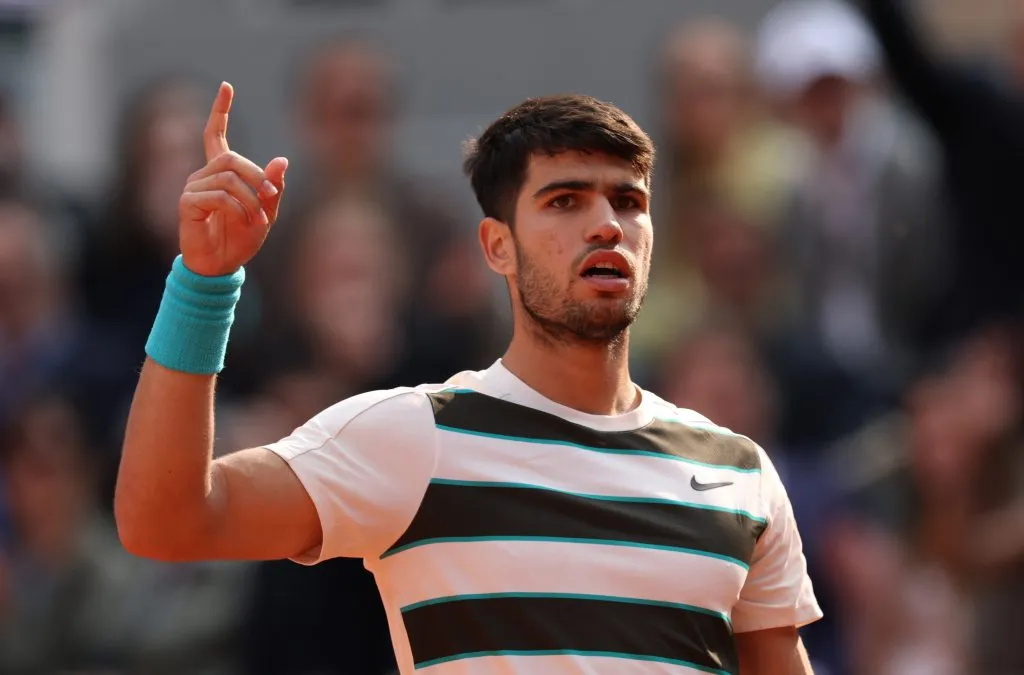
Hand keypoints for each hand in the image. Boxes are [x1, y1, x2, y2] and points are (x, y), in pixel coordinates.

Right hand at [179, 82, 287, 275]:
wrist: (221, 267)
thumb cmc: (241, 240)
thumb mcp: (267, 213)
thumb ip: (273, 188)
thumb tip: (282, 160)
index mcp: (220, 173)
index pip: (215, 134)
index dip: (220, 111)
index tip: (226, 86)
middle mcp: (203, 175)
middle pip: (232, 159)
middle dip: (258, 177)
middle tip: (272, 197)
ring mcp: (192, 188)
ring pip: (228, 179)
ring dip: (251, 200)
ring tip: (259, 220)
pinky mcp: (187, 204)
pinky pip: (218, 197)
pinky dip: (238, 210)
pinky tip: (246, 223)